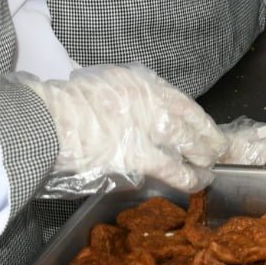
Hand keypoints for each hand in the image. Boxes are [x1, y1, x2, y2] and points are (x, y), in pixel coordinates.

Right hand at [14, 63, 227, 197]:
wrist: (46, 122)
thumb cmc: (66, 107)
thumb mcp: (104, 86)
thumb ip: (130, 97)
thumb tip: (147, 112)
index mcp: (139, 82)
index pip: (181, 101)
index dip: (198, 119)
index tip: (206, 128)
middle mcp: (148, 100)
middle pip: (189, 119)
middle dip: (207, 137)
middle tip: (218, 149)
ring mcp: (145, 126)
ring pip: (186, 141)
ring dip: (202, 157)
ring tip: (210, 168)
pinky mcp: (136, 155)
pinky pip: (171, 167)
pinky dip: (187, 175)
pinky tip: (196, 182)